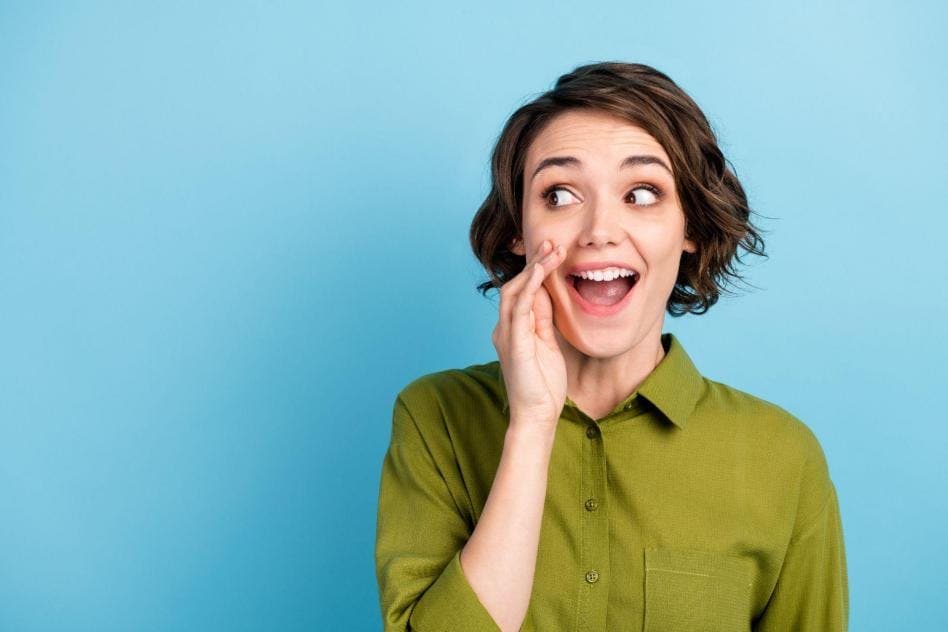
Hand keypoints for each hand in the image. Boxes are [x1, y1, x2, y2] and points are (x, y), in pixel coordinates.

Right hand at [492, 239, 566, 430]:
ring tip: (551, 250)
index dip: (535, 270)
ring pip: (514, 291)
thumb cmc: (543, 387)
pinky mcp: (514, 343)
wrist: (536, 417)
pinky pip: (519, 307)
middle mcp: (504, 329)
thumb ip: (543, 321)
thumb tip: (546, 295)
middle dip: (533, 262)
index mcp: (512, 330)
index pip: (520, 292)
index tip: (552, 251)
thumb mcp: (547, 346)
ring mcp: (506, 335)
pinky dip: (530, 286)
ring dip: (533, 268)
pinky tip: (542, 271)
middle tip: (551, 242)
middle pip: (514, 285)